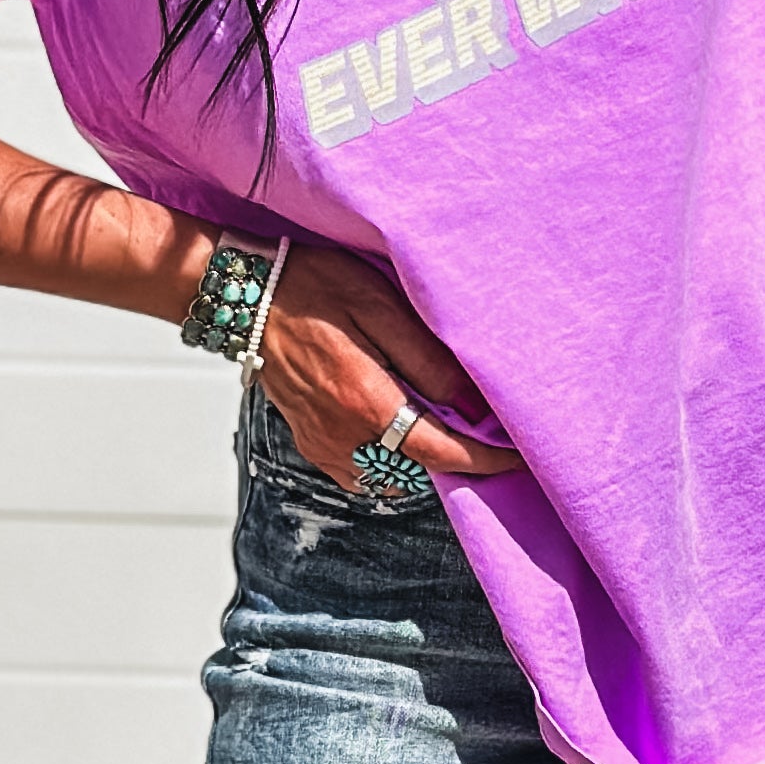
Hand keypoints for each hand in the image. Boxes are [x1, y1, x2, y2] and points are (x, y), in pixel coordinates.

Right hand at [254, 243, 520, 494]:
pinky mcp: (311, 443)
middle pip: (420, 469)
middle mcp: (342, 436)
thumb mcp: (380, 305)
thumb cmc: (313, 288)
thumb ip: (427, 359)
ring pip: (392, 475)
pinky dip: (390, 460)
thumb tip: (471, 402)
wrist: (246, 295)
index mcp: (365, 402)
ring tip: (448, 426)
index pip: (441, 452)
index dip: (486, 460)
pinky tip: (401, 427)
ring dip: (423, 458)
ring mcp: (323, 445)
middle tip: (491, 433)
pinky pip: (362, 472)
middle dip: (459, 457)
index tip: (518, 457)